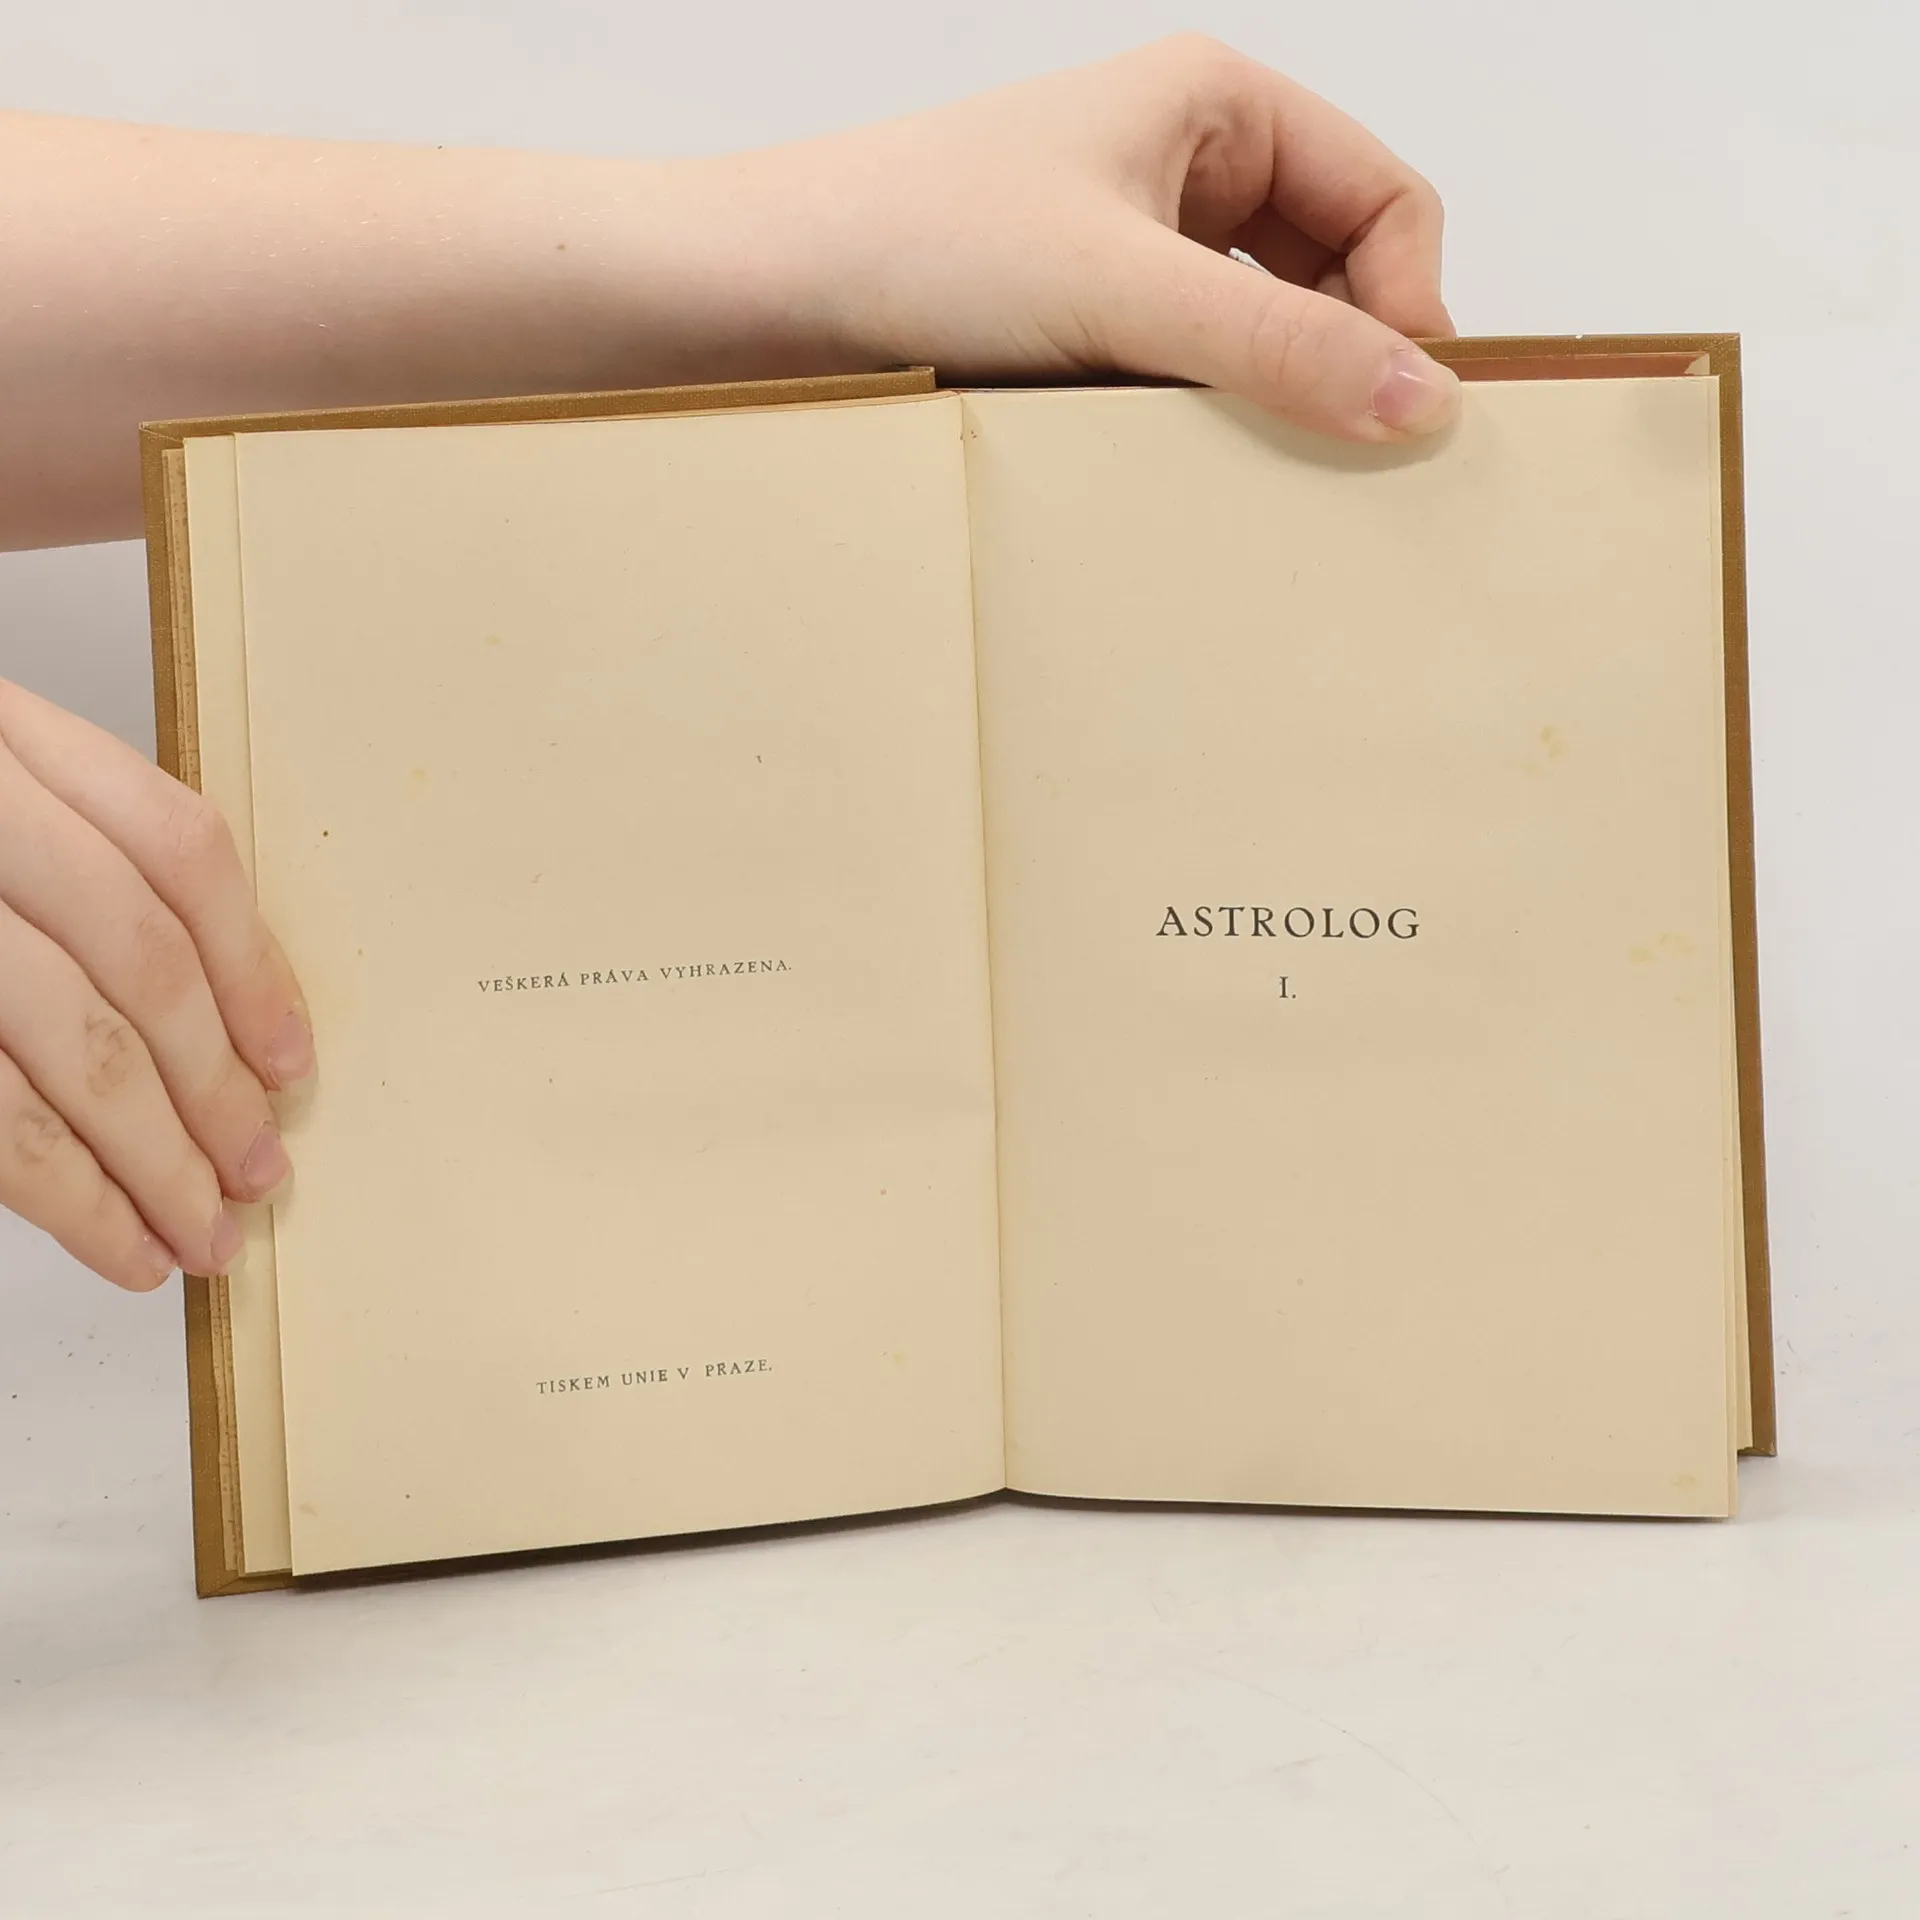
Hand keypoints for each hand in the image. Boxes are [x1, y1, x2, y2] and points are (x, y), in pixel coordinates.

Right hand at [0, 679, 312, 1289]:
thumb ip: (62, 867)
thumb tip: (211, 1024)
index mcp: (1, 739)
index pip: (176, 850)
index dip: (254, 965)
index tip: (289, 1060)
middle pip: (138, 964)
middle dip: (211, 1089)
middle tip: (255, 1178)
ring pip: (75, 1049)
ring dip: (153, 1163)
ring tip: (201, 1238)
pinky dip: (61, 1192)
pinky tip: (113, 1240)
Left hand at [4, 39, 1452, 546]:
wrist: (760, 292)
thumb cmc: (915, 244)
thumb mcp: (1121, 294)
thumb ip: (1280, 350)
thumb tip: (1421, 407)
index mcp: (1215, 105)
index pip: (1389, 199)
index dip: (1410, 304)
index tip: (1397, 414)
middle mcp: (1183, 163)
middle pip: (1336, 267)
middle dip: (1344, 357)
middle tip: (1337, 463)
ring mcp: (1132, 242)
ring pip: (1263, 328)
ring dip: (1266, 397)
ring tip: (1243, 468)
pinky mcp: (1081, 315)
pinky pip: (1187, 367)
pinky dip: (1200, 414)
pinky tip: (1175, 465)